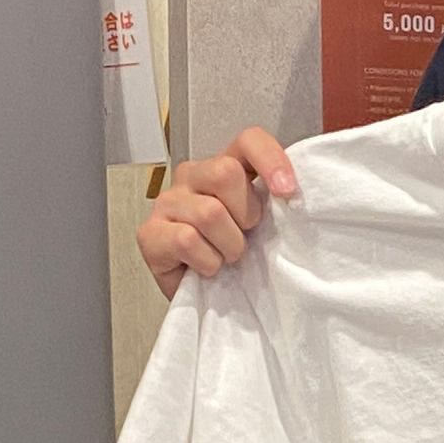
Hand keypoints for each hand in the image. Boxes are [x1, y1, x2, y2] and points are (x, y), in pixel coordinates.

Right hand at [138, 127, 296, 299]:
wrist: (208, 302)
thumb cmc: (237, 261)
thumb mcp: (263, 228)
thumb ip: (275, 203)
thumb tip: (294, 193)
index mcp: (224, 167)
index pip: (248, 140)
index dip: (270, 160)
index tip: (287, 192)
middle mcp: (192, 176)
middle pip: (225, 173)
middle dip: (245, 214)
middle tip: (244, 238)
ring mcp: (167, 202)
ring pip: (209, 213)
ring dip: (228, 246)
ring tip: (225, 258)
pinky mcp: (149, 233)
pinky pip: (187, 240)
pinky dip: (207, 262)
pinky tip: (205, 268)